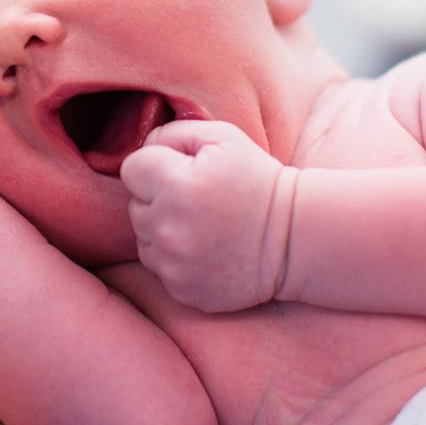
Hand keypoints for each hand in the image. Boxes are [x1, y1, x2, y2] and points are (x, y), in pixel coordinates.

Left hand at [120, 120, 294, 312]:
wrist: (293, 239)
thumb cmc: (257, 181)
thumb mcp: (223, 138)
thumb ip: (173, 134)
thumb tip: (144, 147)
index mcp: (175, 186)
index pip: (132, 169)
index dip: (156, 166)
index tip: (183, 172)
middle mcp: (167, 229)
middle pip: (136, 205)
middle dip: (159, 199)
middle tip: (199, 200)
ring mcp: (173, 265)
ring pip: (144, 239)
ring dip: (164, 230)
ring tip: (202, 226)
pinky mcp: (181, 290)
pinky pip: (159, 268)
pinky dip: (175, 259)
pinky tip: (206, 250)